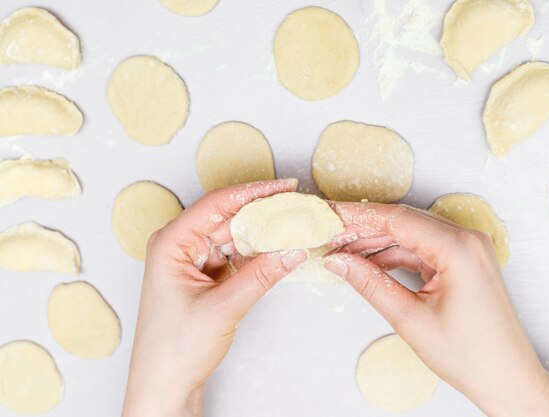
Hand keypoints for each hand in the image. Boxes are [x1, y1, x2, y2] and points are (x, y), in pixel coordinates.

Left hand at [122, 180, 306, 416]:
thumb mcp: (224, 308)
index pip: (217, 205)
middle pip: (228, 218)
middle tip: (297, 207)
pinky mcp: (205, 275)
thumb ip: (262, 275)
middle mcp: (180, 245)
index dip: (254, 192)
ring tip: (294, 228)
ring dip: (263, 234)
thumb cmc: (174, 349)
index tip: (285, 187)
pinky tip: (278, 249)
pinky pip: (235, 255)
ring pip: (234, 236)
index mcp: (171, 243)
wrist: (164, 385)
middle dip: (263, 213)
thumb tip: (293, 249)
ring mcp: (193, 260)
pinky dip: (257, 253)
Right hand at [324, 202, 548, 416]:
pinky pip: (422, 249)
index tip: (328, 215)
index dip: (358, 216)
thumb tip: (338, 261)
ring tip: (343, 251)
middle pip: (404, 222)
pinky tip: (369, 262)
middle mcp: (467, 240)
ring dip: (377, 242)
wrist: (507, 379)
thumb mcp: (410, 319)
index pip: (397, 219)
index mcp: (458, 248)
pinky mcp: (463, 263)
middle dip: (363, 229)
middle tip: (329, 236)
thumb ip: (370, 284)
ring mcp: (467, 250)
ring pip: (411, 235)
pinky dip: (395, 254)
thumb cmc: (470, 355)